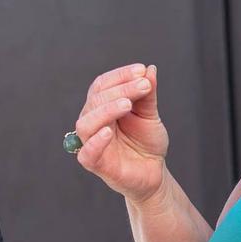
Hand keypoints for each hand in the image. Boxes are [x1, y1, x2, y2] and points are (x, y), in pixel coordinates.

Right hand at [72, 63, 168, 202]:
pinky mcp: (96, 164)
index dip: (120, 75)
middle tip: (144, 85)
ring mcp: (92, 143)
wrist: (154, 172)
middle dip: (120, 89)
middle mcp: (94, 123)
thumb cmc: (147, 143)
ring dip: (106, 110)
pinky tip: (108, 132)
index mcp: (102, 108)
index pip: (102, 85)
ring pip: (86, 123)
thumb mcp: (150, 115)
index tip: (141, 70)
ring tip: (127, 104)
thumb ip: (147, 95)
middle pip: (96, 100)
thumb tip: (149, 69)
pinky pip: (87, 152)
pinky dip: (95, 141)